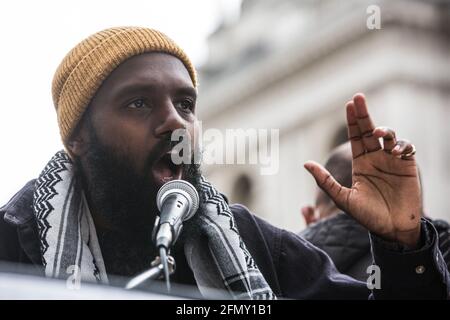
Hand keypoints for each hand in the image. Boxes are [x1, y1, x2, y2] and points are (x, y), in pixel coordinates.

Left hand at [304, 93, 420, 247]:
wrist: (391, 230)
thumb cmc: (367, 216)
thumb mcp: (343, 198)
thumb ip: (325, 181)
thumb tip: (305, 163)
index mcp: (360, 163)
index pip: (355, 137)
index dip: (353, 120)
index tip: (349, 104)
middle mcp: (376, 158)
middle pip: (369, 130)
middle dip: (364, 114)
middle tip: (358, 98)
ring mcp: (392, 161)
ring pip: (389, 136)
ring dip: (384, 130)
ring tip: (376, 132)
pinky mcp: (407, 167)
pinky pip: (406, 149)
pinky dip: (402, 145)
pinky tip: (395, 149)